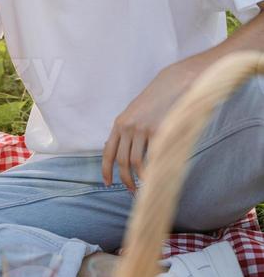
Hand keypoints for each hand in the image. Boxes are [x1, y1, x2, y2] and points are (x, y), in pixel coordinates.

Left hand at [101, 64, 190, 191]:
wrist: (172, 85)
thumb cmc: (154, 101)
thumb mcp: (134, 113)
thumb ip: (126, 131)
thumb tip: (117, 151)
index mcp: (120, 123)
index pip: (108, 151)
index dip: (106, 169)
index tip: (107, 183)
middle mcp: (128, 127)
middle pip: (122, 161)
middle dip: (124, 179)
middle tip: (131, 191)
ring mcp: (143, 130)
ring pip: (136, 162)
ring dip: (138, 179)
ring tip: (144, 188)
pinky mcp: (158, 132)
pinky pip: (152, 157)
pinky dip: (152, 171)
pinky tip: (155, 179)